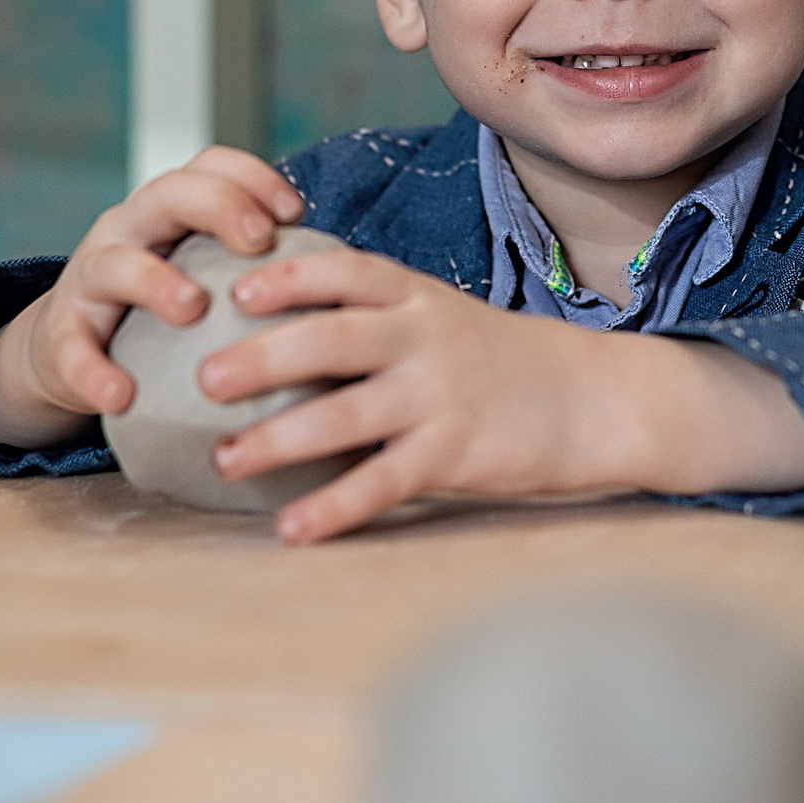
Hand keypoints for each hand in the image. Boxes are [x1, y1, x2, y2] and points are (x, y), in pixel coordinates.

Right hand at [0, 147, 302, 448]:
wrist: (70, 351)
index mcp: (172, 210)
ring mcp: (91, 278)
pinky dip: (94, 372)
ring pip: (119, 263)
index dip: (253, 177)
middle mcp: (130, 229)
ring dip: (158, 282)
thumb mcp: (205, 276)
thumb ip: (258, 273)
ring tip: (193, 308)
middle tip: (259, 241)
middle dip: (219, 207)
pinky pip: (72, 351)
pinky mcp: (61, 336)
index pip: (211, 166)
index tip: (295, 212)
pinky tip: (122, 396)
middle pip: (170, 193)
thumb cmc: (162, 313)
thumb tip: (351, 295)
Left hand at [200, 247, 803, 541]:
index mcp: (418, 299)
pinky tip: (292, 528)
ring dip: (279, 439)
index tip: (236, 291)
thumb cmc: (507, 362)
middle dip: (262, 359)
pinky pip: (383, 484)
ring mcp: (441, 398)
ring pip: (345, 417)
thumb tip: (285, 329)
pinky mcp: (457, 456)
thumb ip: (379, 319)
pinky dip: (333, 508)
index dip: (288, 279)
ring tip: (226, 460)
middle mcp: (425, 341)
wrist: (598, 401)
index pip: (343, 274)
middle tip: (204, 380)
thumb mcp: (445, 318)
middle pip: (330, 341)